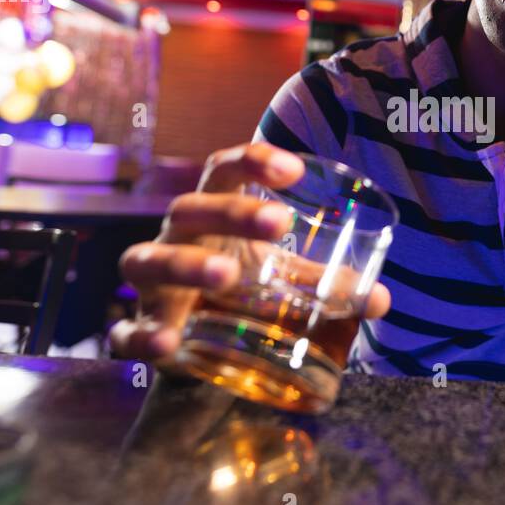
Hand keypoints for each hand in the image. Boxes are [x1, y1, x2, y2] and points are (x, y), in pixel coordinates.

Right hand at [109, 143, 392, 362]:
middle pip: (188, 209)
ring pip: (148, 261)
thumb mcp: (282, 280)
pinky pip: (125, 331)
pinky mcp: (137, 331)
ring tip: (226, 276)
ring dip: (186, 265)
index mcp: (212, 216)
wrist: (197, 343)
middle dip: (231, 213)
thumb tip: (379, 298)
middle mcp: (175, 240)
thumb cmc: (240, 290)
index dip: (251, 160)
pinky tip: (166, 344)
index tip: (293, 170)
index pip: (222, 171)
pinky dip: (141, 336)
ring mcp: (150, 285)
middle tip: (279, 223)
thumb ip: (325, 284)